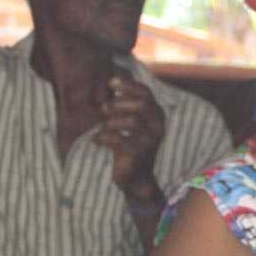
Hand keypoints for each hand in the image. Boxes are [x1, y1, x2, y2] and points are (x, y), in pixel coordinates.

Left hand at [95, 75, 165, 199]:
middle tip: (104, 108)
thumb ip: (125, 103)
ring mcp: (150, 141)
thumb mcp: (131, 122)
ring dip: (111, 120)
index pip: (146, 93)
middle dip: (119, 103)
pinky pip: (119, 139)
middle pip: (142, 104)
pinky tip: (97, 140)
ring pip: (132, 120)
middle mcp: (158, 127)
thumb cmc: (130, 145)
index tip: (110, 83)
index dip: (128, 85)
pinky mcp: (138, 154)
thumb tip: (112, 76)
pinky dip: (103, 137)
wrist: (136, 179)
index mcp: (157, 115)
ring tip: (102, 126)